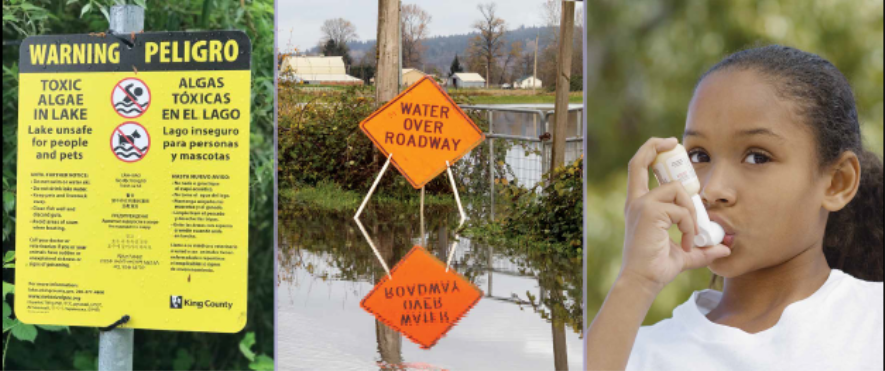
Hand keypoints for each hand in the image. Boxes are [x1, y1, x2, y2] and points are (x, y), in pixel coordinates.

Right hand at [620, 138, 730, 292]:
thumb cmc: (657, 269)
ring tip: (692, 235)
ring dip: (691, 212)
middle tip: (675, 143)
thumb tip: (725, 248)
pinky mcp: (648, 212)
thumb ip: (702, 248)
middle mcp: (636, 201)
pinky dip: (690, 226)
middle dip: (657, 145)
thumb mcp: (684, 255)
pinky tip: (687, 243)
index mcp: (639, 205)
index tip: (668, 144)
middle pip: (640, 160)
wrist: (643, 282)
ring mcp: (641, 205)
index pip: (638, 168)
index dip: (651, 150)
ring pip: (676, 190)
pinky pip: (681, 210)